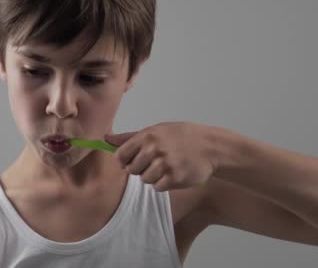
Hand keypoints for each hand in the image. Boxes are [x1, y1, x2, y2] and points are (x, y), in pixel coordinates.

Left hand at [105, 122, 225, 190]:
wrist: (211, 147)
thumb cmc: (182, 136)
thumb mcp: (156, 130)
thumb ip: (129, 137)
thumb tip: (106, 139)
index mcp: (147, 136)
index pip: (120, 155)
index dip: (124, 160)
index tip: (132, 160)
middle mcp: (154, 149)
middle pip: (131, 170)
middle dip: (140, 168)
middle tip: (155, 162)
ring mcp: (165, 164)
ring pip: (144, 179)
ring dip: (153, 177)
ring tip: (166, 166)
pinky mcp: (175, 178)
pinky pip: (157, 187)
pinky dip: (163, 183)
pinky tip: (173, 173)